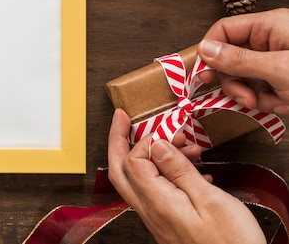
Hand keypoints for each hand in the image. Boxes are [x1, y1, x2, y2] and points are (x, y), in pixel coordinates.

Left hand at [108, 108, 264, 243]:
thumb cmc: (231, 243)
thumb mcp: (210, 200)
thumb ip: (179, 170)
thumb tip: (158, 145)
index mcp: (157, 201)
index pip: (133, 160)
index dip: (147, 140)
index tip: (169, 130)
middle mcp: (150, 210)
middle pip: (120, 170)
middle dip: (118, 141)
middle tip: (122, 119)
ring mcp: (156, 218)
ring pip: (138, 179)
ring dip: (153, 156)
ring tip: (186, 147)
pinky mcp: (167, 223)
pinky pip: (156, 192)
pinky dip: (166, 173)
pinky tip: (193, 170)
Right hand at [197, 8, 288, 114]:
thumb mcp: (279, 69)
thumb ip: (239, 59)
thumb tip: (205, 49)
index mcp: (270, 26)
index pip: (224, 30)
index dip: (210, 51)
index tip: (204, 75)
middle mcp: (271, 41)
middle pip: (231, 59)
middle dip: (237, 83)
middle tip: (246, 98)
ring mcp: (277, 60)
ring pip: (244, 78)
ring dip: (254, 97)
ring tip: (276, 103)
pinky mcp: (283, 79)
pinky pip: (260, 90)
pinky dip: (269, 102)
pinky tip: (286, 104)